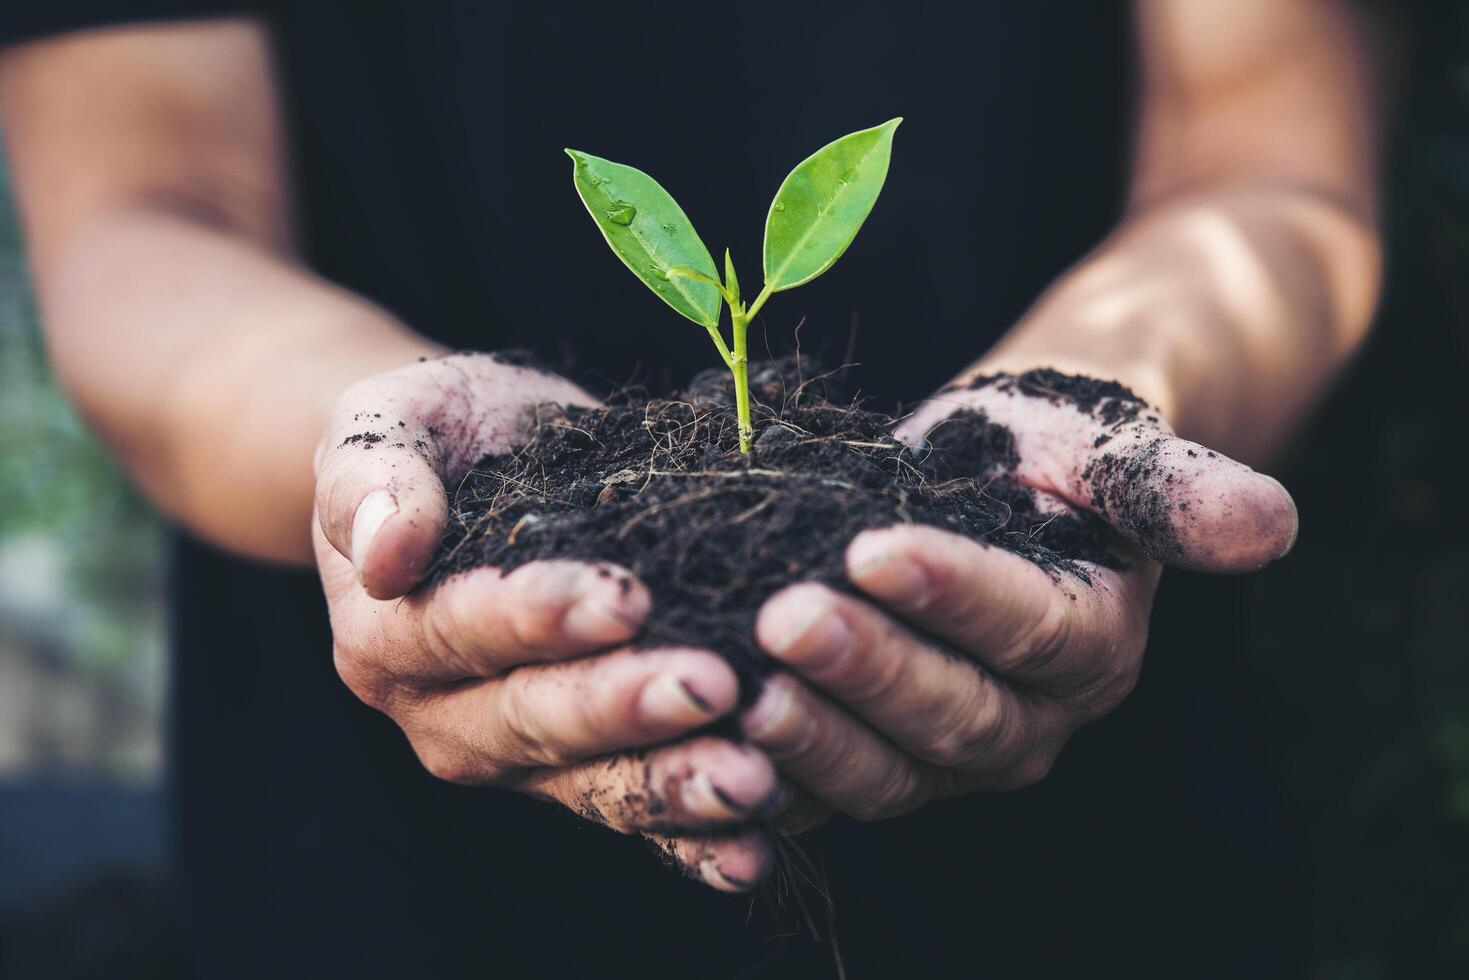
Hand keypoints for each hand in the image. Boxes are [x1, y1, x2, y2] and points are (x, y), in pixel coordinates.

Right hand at [313, 352, 782, 889]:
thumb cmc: (440, 434)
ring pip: (591, 781)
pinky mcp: (577, 771)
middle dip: (624, 706)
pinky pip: (631, 816)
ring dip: (672, 786)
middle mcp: (443, 713)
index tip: (625, 597)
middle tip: (713, 686)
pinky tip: (753, 851)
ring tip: (752, 780)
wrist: (476, 468)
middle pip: (534, 718)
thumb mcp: (390, 420)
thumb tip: (385, 551)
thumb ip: (373, 475)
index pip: (462, 629)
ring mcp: (514, 753)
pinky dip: (691, 841)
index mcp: (388, 633)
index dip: (540, 618)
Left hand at [741, 372, 1297, 818]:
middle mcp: (1025, 718)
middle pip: (952, 716)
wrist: (989, 481)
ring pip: (883, 770)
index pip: (1030, 631)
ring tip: (736, 686)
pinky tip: (706, 740)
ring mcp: (942, 749)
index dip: (956, 596)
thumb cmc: (1051, 455)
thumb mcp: (1113, 451)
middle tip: (782, 619)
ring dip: (810, 737)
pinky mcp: (868, 754)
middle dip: (867, 671)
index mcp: (1093, 648)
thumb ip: (1176, 488)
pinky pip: (820, 786)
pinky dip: (766, 776)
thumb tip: (1271, 526)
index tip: (876, 550)